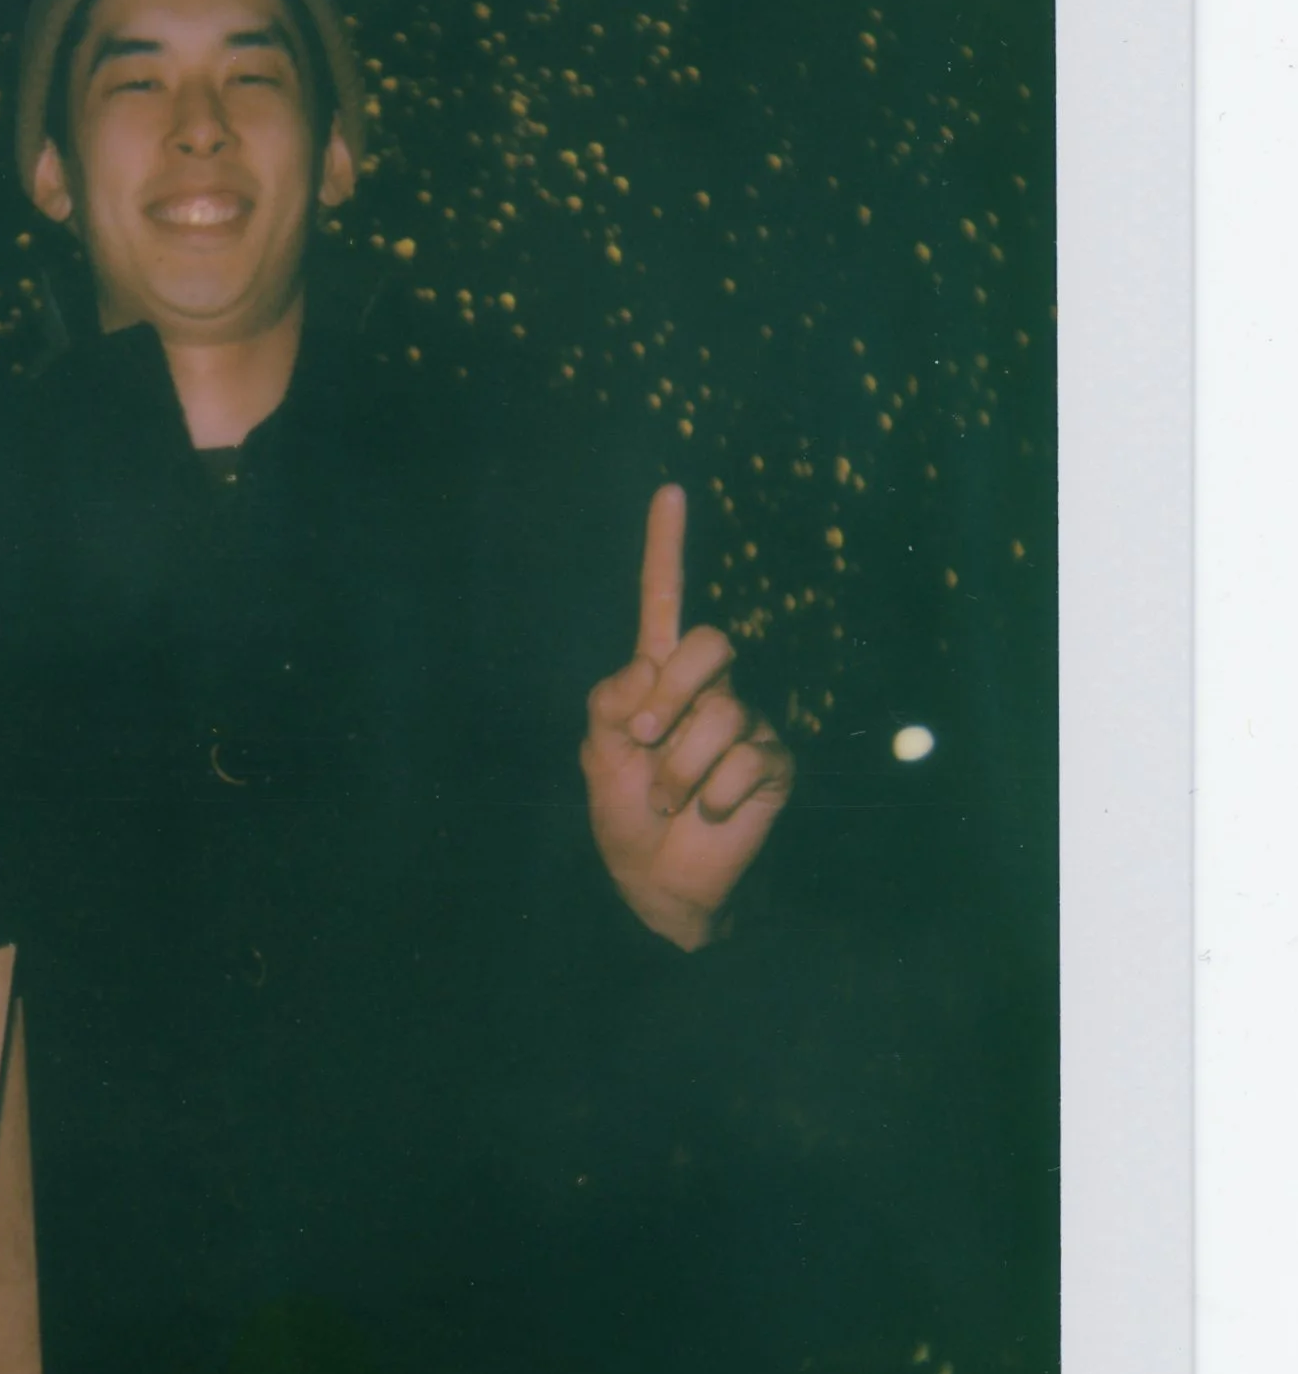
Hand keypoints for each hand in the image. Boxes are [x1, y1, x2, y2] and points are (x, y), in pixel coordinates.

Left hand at [581, 484, 793, 950]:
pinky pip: (746, 761)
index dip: (666, 548)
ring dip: (680, 768)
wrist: (654, 882)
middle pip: (711, 643)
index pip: (663, 602)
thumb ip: (611, 701)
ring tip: (671, 801)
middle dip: (670, 694)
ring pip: (723, 714)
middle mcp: (709, 690)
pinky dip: (712, 796)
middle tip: (643, 742)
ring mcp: (748, 724)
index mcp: (658, 676)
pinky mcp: (774, 764)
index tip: (670, 491)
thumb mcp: (598, 752)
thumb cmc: (625, 815)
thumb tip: (652, 673)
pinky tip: (706, 814)